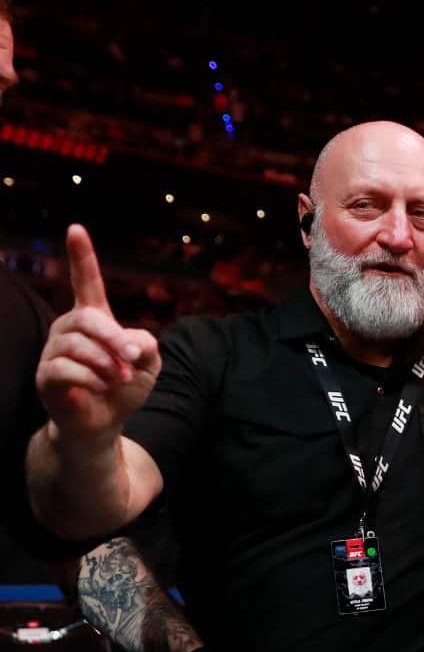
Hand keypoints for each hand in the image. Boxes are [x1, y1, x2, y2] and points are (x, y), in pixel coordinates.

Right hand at [36, 225, 159, 439]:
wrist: (105, 423)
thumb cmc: (124, 388)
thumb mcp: (149, 363)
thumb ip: (145, 344)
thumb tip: (129, 343)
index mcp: (94, 318)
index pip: (86, 282)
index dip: (81, 256)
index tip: (76, 228)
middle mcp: (68, 328)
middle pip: (87, 318)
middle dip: (114, 340)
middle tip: (133, 360)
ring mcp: (54, 350)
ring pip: (77, 345)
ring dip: (107, 365)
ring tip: (119, 379)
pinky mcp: (46, 375)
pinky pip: (66, 369)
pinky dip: (91, 379)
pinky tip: (98, 388)